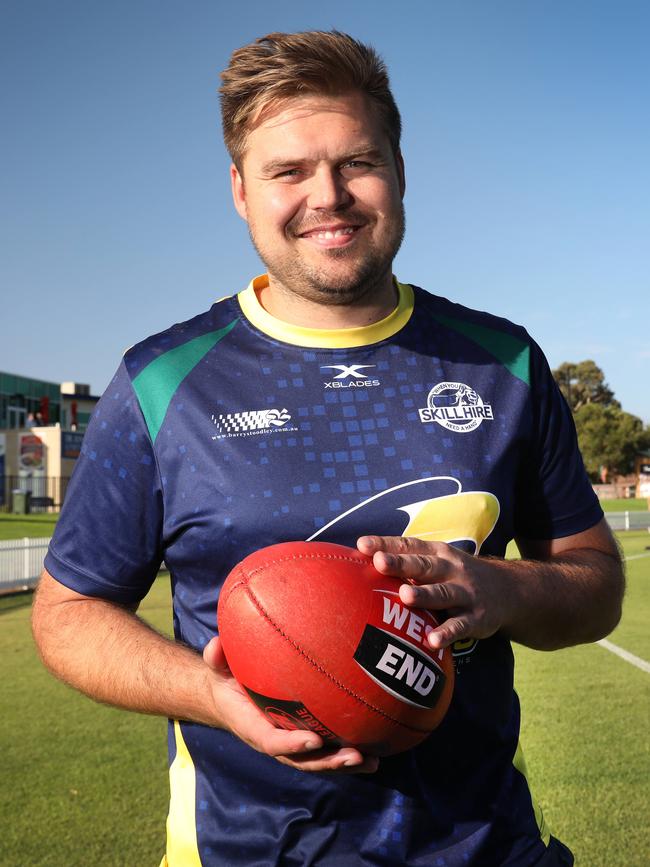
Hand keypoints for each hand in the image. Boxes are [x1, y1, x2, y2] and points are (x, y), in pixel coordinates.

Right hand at [202, 637, 378, 773]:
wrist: (228, 695)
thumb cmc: (227, 678)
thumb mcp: (218, 667)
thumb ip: (217, 658)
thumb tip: (214, 646)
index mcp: (252, 726)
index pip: (272, 741)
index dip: (291, 745)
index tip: (314, 740)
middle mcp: (274, 740)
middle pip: (303, 760)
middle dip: (328, 762)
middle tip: (354, 756)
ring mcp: (290, 743)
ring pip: (319, 760)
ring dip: (345, 763)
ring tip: (372, 760)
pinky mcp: (303, 737)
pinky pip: (326, 749)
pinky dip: (349, 753)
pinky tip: (377, 748)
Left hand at [357, 535, 513, 649]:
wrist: (508, 590)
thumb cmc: (456, 574)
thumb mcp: (437, 561)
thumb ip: (406, 560)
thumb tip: (361, 557)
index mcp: (437, 553)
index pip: (409, 546)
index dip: (386, 544)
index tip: (362, 545)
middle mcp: (451, 569)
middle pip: (423, 565)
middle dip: (401, 564)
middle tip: (379, 562)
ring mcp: (465, 593)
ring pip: (442, 593)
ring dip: (424, 594)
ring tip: (404, 596)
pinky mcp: (476, 618)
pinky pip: (460, 625)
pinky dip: (447, 633)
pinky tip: (432, 640)